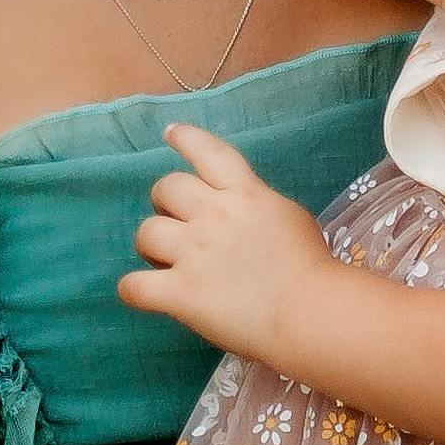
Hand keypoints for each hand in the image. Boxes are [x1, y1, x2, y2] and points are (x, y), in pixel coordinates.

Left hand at [115, 116, 326, 364]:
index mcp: (244, 193)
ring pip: (146, 232)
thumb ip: (258, 207)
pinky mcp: (180, 292)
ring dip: (150, 245)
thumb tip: (243, 211)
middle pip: (166, 188)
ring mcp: (193, 253)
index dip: (185, 139)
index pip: (207, 152)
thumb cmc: (311, 267)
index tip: (170, 133)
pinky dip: (133, 289)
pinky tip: (144, 293)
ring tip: (163, 261)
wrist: (307, 311)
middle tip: (177, 225)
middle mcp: (213, 215)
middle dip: (164, 203)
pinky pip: (134, 285)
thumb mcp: (289, 218)